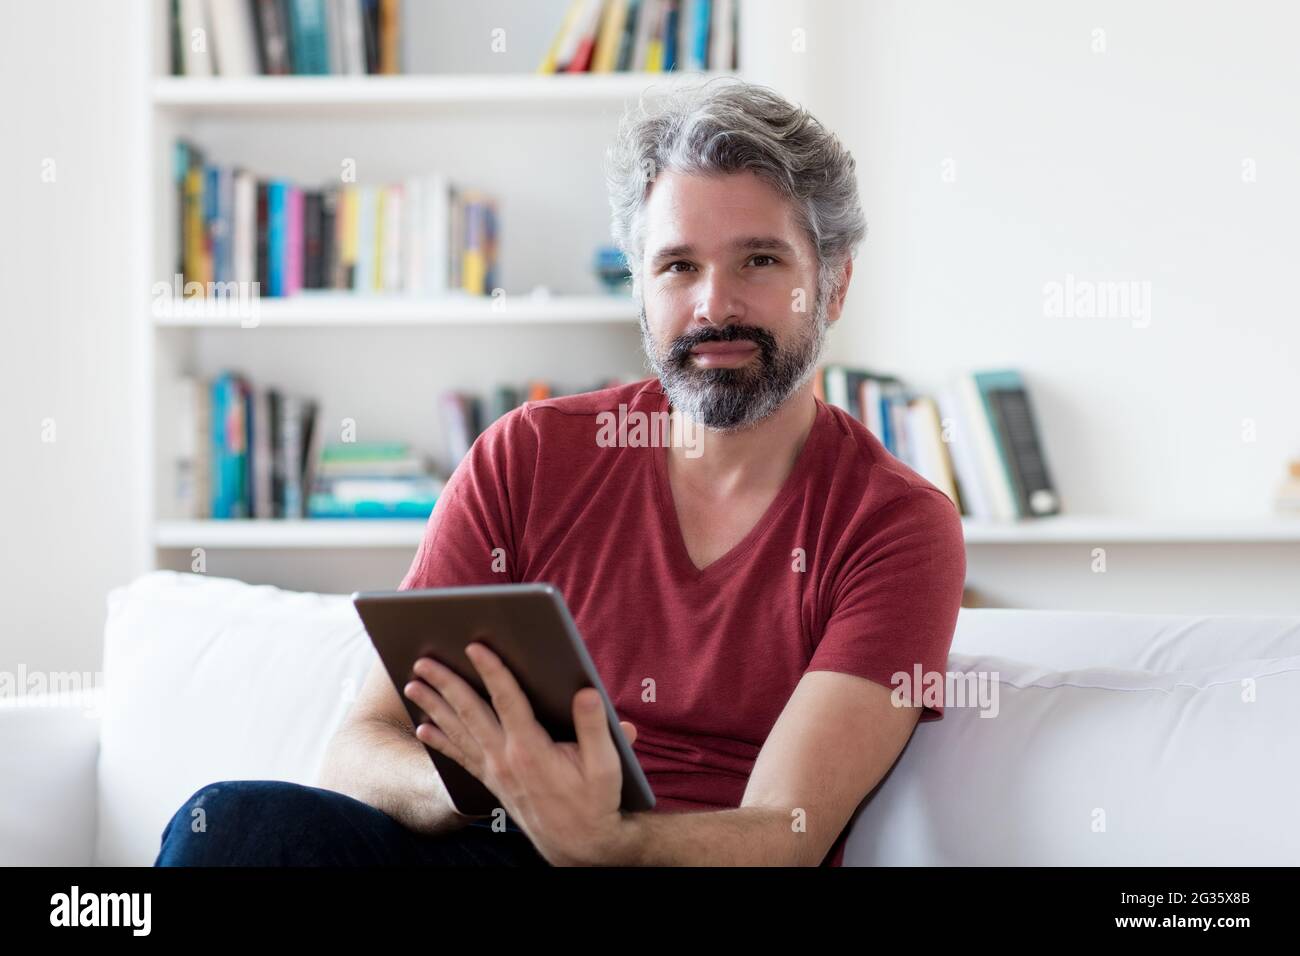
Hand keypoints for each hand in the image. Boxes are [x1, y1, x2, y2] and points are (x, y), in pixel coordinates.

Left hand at [402, 642, 635, 865]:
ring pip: (459, 732)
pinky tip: (424, 729)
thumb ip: (595, 727)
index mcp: (531, 750)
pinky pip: (461, 757)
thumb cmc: (593, 801)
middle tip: (424, 661)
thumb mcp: (606, 766)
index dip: (491, 671)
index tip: (475, 648)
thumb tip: (586, 692)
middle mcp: (505, 758)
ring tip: (413, 685)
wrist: (577, 845)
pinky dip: (441, 742)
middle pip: (470, 713)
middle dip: (446, 684)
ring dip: (434, 707)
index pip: (507, 701)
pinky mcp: (492, 781)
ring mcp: (494, 771)